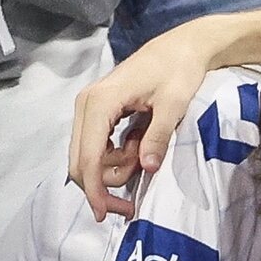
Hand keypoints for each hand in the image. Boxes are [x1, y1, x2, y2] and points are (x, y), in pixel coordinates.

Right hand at [69, 28, 210, 220]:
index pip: (89, 157)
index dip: (95, 189)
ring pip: (86, 157)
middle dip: (102, 187)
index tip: (107, 213)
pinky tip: (137, 149)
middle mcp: (86, 105)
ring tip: (143, 155)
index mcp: (99, 103)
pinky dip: (115, 157)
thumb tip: (147, 168)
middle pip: (79, 162)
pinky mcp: (97, 111)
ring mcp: (88, 108)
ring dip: (112, 169)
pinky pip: (96, 147)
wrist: (181, 47)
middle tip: (132, 203)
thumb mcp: (174, 104)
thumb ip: (158, 136)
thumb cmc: (179, 71)